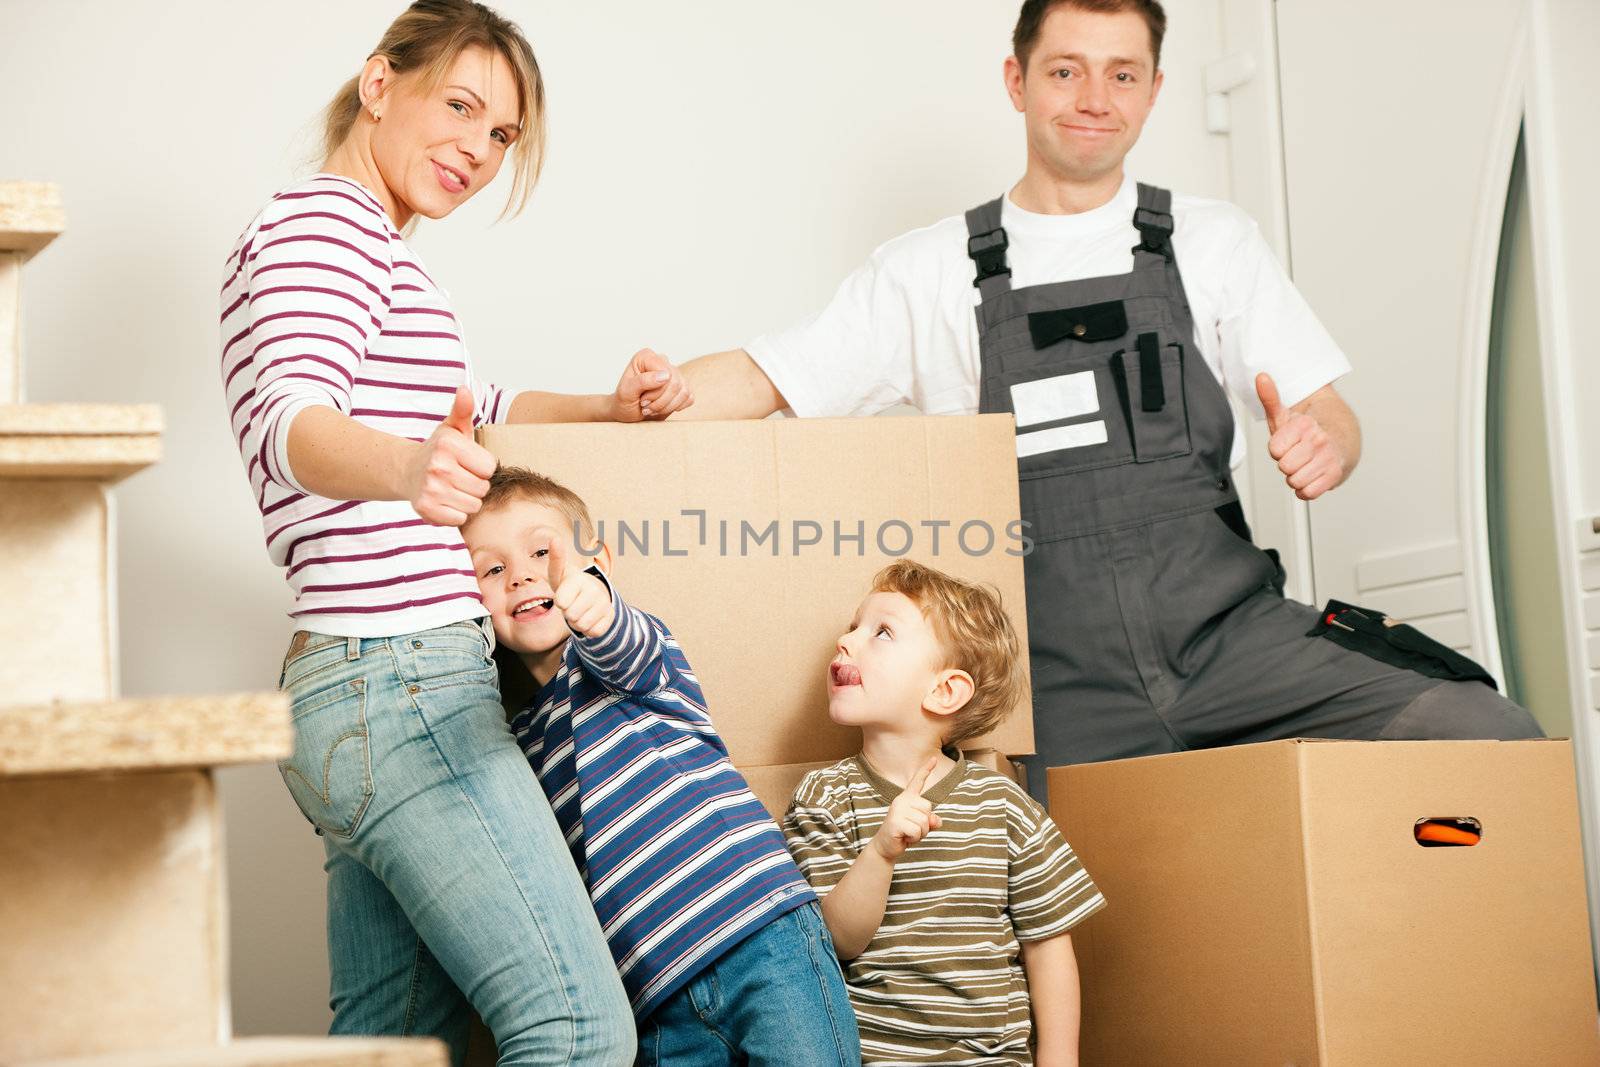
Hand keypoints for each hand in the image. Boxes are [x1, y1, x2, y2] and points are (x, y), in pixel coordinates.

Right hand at [404, 387, 495, 525]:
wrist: (407, 471)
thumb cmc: (439, 450)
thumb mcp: (452, 428)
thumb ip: (463, 410)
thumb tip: (465, 390)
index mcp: (449, 444)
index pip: (490, 467)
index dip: (481, 467)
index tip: (467, 463)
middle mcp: (438, 466)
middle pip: (483, 488)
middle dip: (475, 485)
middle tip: (459, 477)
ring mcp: (431, 488)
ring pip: (473, 505)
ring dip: (466, 500)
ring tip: (452, 489)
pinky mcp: (426, 509)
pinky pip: (459, 519)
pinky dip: (455, 514)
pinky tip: (445, 502)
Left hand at [545, 536, 614, 637]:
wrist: (595, 594)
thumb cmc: (570, 586)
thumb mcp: (559, 575)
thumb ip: (556, 560)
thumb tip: (555, 538)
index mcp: (579, 579)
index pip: (561, 602)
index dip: (560, 602)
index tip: (564, 595)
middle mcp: (594, 589)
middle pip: (570, 616)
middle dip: (568, 614)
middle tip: (572, 604)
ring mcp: (604, 603)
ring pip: (582, 625)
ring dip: (577, 622)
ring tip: (580, 610)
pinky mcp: (611, 616)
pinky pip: (593, 632)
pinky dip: (589, 629)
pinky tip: (590, 618)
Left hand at [611, 348, 693, 421]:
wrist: (627, 412)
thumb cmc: (623, 401)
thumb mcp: (626, 392)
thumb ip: (642, 381)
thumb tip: (665, 375)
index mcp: (646, 357)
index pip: (665, 373)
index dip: (656, 391)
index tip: (642, 400)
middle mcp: (662, 361)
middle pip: (676, 383)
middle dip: (661, 401)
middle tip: (646, 406)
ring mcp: (674, 373)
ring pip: (684, 392)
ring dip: (667, 407)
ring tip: (652, 408)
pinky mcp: (681, 386)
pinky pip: (689, 398)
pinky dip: (676, 407)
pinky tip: (662, 408)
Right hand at [871, 756, 943, 862]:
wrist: (886, 847)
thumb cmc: (904, 833)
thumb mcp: (920, 825)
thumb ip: (931, 820)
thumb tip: (936, 820)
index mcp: (907, 798)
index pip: (918, 782)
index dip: (926, 770)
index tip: (935, 758)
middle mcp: (901, 800)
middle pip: (928, 808)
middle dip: (925, 824)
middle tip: (912, 829)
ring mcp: (897, 810)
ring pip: (924, 822)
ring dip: (920, 833)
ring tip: (908, 834)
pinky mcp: (896, 822)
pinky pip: (917, 831)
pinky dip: (914, 839)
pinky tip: (905, 838)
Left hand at [1257, 373, 1344, 500]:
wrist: (1344, 438)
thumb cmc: (1309, 430)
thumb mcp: (1287, 414)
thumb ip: (1271, 398)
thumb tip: (1260, 376)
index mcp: (1305, 425)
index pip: (1274, 450)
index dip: (1278, 450)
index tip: (1288, 443)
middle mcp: (1319, 440)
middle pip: (1284, 467)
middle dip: (1286, 463)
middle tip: (1297, 455)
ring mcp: (1329, 458)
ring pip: (1295, 481)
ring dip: (1296, 477)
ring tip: (1305, 464)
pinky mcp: (1335, 475)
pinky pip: (1307, 493)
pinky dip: (1306, 489)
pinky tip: (1311, 475)